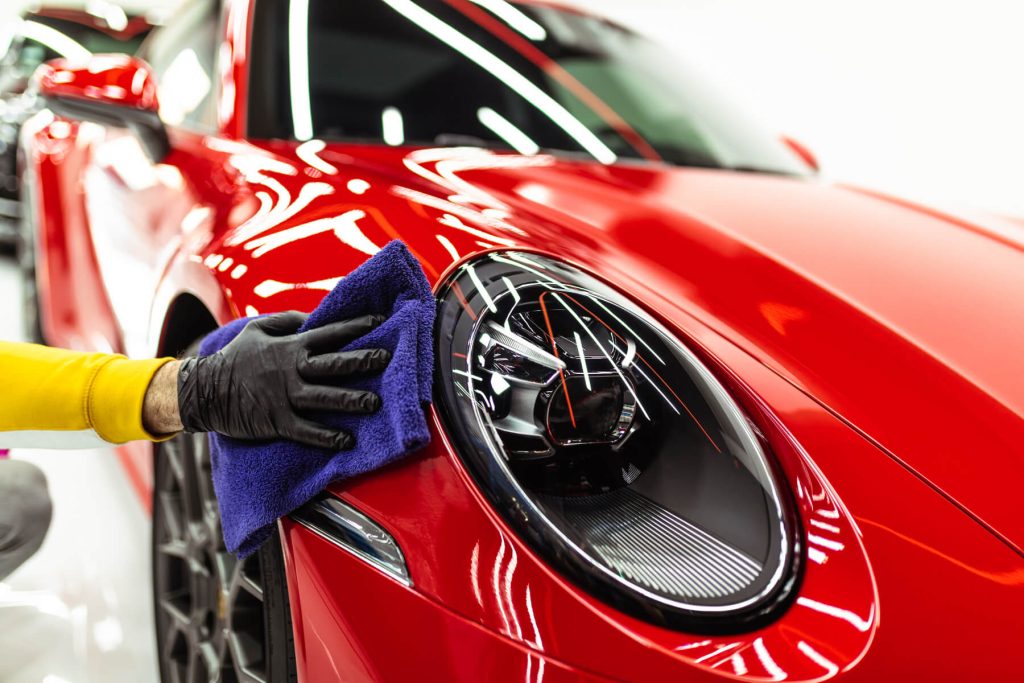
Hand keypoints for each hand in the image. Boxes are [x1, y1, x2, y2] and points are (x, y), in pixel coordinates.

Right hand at [177, 312, 389, 448]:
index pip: (330, 333)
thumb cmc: (235, 357)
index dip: (356, 326)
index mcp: (290, 346)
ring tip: (374, 402)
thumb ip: (288, 320)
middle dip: (362, 361)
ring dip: (351, 400)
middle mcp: (292, 370)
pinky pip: (307, 430)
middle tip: (386, 359)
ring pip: (325, 397)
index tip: (379, 321)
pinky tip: (347, 440)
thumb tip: (315, 317)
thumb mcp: (257, 329)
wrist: (204, 390)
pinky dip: (327, 436)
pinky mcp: (278, 421)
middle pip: (334, 364)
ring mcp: (285, 397)